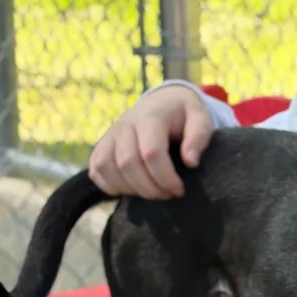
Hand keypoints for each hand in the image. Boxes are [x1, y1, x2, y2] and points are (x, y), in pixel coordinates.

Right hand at [88, 85, 213, 198]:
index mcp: (150, 116)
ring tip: (152, 192)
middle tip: (168, 194)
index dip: (165, 177)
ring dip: (131, 189)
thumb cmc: (183, 115)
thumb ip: (199, 137)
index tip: (179, 189)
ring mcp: (110, 135)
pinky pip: (96, 171)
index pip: (151, 153)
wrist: (163, 102)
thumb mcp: (200, 118)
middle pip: (128, 164)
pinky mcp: (101, 146)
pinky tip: (133, 189)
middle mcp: (125, 124)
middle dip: (150, 188)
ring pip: (107, 169)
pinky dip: (111, 186)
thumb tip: (191, 162)